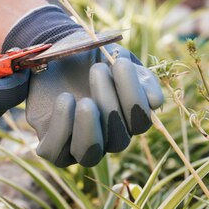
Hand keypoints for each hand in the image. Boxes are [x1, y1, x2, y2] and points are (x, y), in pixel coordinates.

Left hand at [3, 7, 163, 166]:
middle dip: (110, 105)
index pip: (140, 122)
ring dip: (89, 128)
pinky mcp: (53, 145)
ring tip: (84, 100)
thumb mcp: (119, 58)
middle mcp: (106, 137)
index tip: (121, 63)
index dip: (135, 97)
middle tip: (97, 69)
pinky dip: (61, 128)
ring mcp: (79, 145)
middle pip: (118, 140)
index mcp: (127, 118)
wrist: (55, 53)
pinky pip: (57, 154)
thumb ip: (141, 76)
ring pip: (89, 155)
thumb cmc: (91, 57)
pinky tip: (65, 99)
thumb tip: (155, 102)